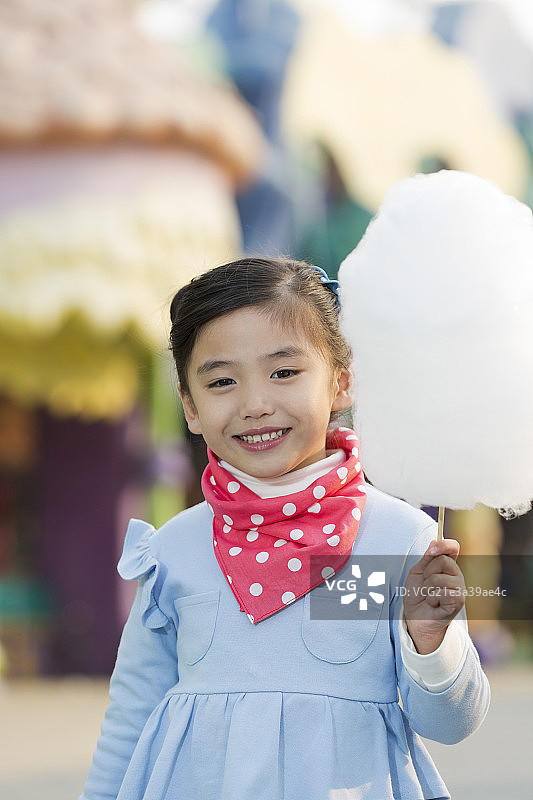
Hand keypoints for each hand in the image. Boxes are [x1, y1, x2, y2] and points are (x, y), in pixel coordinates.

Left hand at [403, 538, 465, 653]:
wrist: (415, 618)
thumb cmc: (416, 595)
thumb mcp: (417, 572)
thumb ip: (427, 558)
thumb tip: (435, 540)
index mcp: (447, 566)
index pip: (453, 547)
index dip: (445, 544)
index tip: (432, 549)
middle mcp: (456, 575)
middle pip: (443, 560)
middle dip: (427, 572)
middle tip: (425, 584)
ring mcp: (459, 588)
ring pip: (440, 578)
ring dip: (427, 588)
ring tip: (429, 596)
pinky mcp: (459, 601)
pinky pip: (442, 592)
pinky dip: (432, 598)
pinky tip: (434, 604)